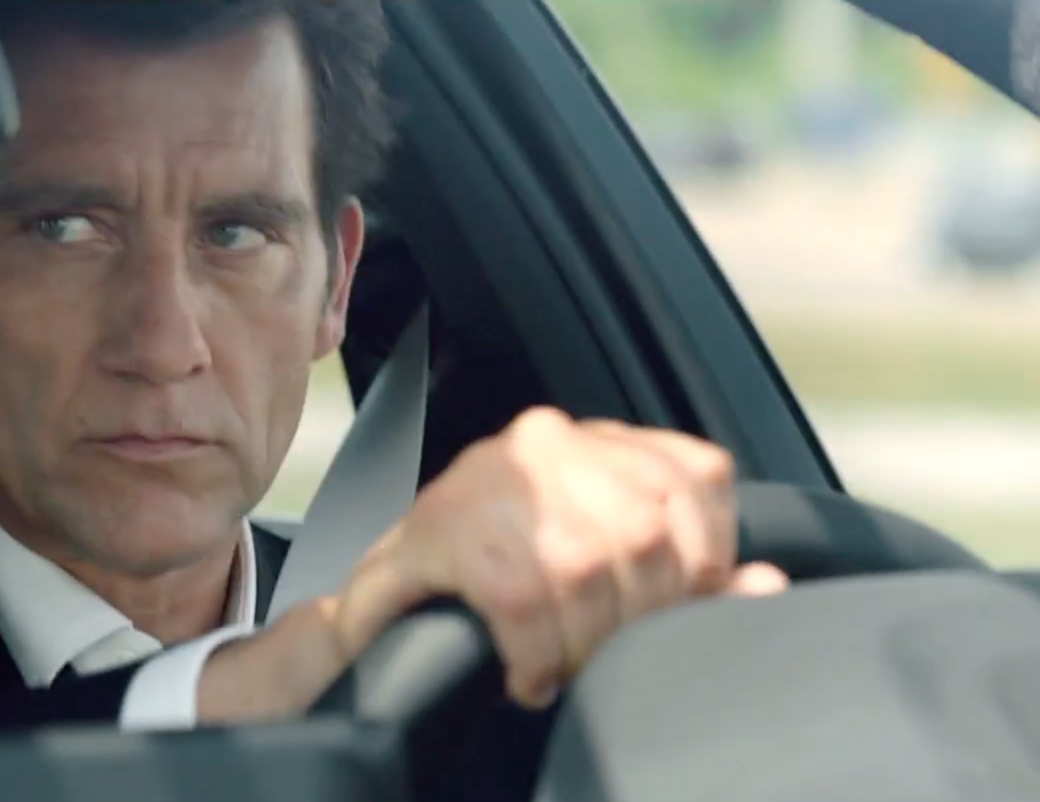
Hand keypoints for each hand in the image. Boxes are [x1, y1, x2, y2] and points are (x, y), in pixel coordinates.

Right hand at [198, 406, 787, 721]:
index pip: (696, 481)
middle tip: (605, 666)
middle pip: (648, 531)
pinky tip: (524, 673)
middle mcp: (546, 441)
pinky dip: (537, 653)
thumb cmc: (491, 593)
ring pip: (587, 565)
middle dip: (639, 621)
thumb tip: (764, 586)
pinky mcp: (440, 526)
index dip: (703, 567)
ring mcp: (488, 476)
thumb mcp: (596, 579)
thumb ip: (681, 576)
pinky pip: (523, 597)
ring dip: (584, 644)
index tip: (670, 625)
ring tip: (563, 671)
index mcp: (597, 442)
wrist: (377, 617)